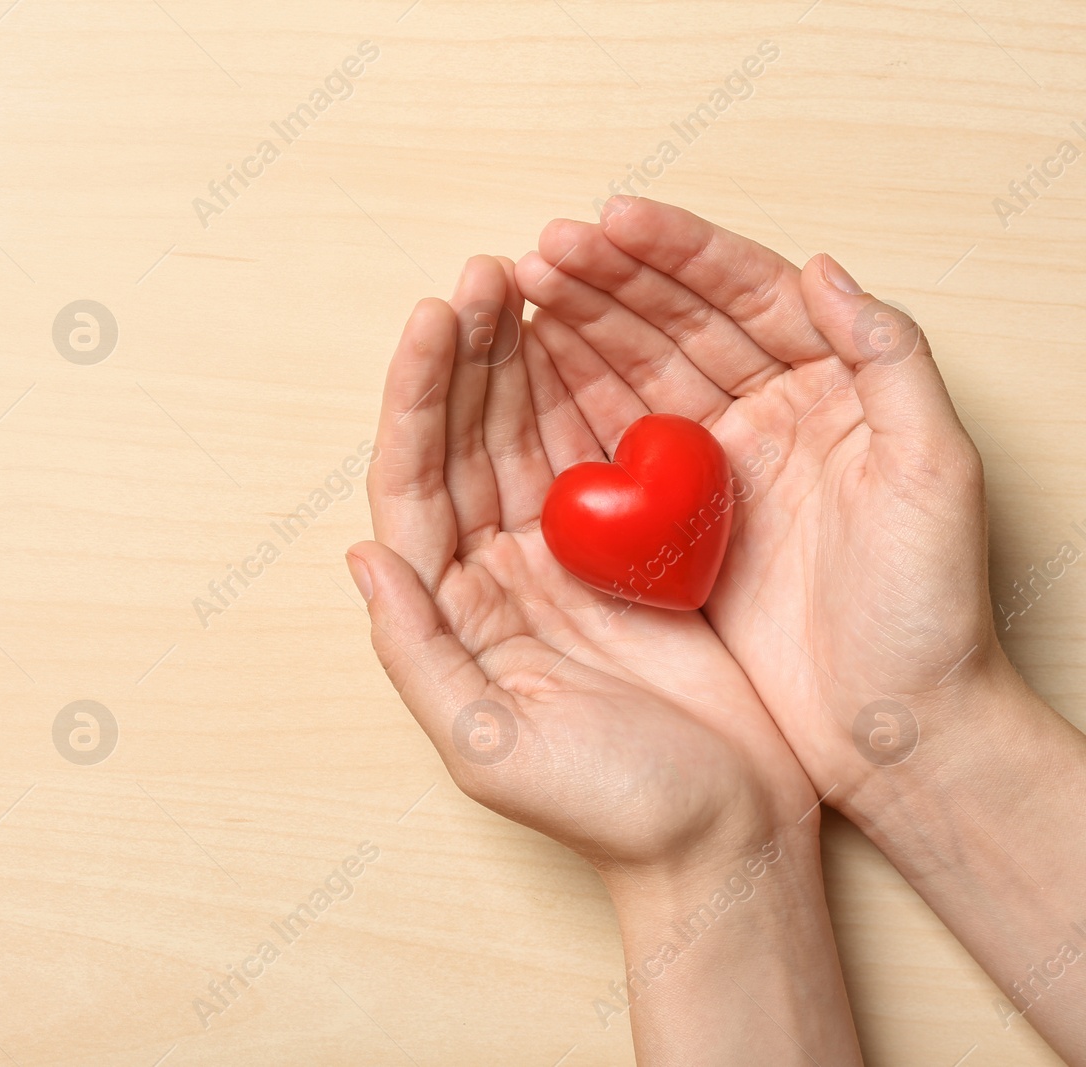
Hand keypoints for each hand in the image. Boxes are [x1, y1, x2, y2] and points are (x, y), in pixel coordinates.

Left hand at [350, 253, 863, 1064]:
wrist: (726, 842)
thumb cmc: (613, 809)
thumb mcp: (491, 747)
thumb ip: (417, 653)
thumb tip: (360, 558)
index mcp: (448, 610)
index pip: (413, 479)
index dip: (417, 394)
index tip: (435, 314)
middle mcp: (493, 571)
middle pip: (463, 439)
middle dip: (468, 353)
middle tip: (486, 270)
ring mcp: (561, 555)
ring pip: (524, 432)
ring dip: (520, 356)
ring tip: (528, 277)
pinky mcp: (630, 551)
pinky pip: (598, 450)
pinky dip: (591, 391)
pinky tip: (592, 336)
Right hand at [512, 196, 996, 806]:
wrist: (894, 729)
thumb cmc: (929, 609)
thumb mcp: (933, 472)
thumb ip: (891, 358)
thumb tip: (824, 267)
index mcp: (828, 387)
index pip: (743, 295)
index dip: (676, 252)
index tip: (611, 219)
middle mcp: (763, 416)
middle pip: (674, 324)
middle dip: (605, 280)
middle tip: (538, 254)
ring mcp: (709, 473)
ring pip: (631, 377)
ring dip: (573, 332)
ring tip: (514, 294)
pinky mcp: (668, 531)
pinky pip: (606, 451)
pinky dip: (562, 409)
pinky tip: (521, 377)